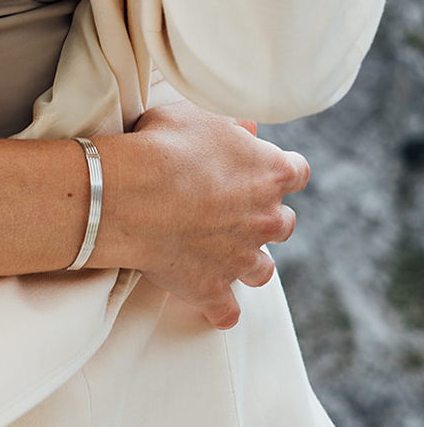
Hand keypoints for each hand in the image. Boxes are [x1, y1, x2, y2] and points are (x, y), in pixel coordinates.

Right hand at [92, 102, 308, 329]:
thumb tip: (247, 128)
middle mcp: (266, 218)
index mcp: (270, 172)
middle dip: (263, 218)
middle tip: (234, 212)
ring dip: (248, 263)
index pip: (297, 172)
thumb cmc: (160, 148)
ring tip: (226, 257)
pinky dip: (221, 310)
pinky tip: (214, 309)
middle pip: (283, 224)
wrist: (128, 193)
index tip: (260, 171)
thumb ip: (229, 124)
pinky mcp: (212, 287)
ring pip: (262, 270)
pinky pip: (226, 311)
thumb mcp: (197, 115)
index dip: (278, 171)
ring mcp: (241, 258)